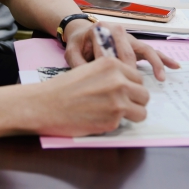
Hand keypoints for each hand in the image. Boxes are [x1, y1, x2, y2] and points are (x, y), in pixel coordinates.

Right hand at [31, 56, 149, 135]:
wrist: (45, 104)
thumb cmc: (63, 88)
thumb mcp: (89, 69)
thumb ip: (111, 75)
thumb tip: (128, 85)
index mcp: (112, 65)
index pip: (138, 77)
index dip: (131, 87)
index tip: (122, 93)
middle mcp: (119, 81)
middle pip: (144, 94)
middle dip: (134, 101)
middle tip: (120, 105)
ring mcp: (118, 101)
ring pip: (141, 111)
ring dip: (131, 114)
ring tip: (114, 114)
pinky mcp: (113, 120)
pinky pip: (126, 123)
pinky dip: (115, 123)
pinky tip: (99, 119)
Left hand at [63, 20, 179, 81]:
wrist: (81, 32)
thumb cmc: (77, 42)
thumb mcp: (72, 51)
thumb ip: (78, 62)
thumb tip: (90, 74)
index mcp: (104, 33)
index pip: (115, 48)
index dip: (121, 62)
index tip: (125, 76)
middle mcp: (120, 35)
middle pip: (136, 48)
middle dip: (150, 62)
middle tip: (155, 78)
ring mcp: (128, 41)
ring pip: (147, 49)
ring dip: (159, 61)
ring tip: (167, 74)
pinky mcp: (133, 47)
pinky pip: (150, 52)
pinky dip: (161, 59)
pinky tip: (174, 66)